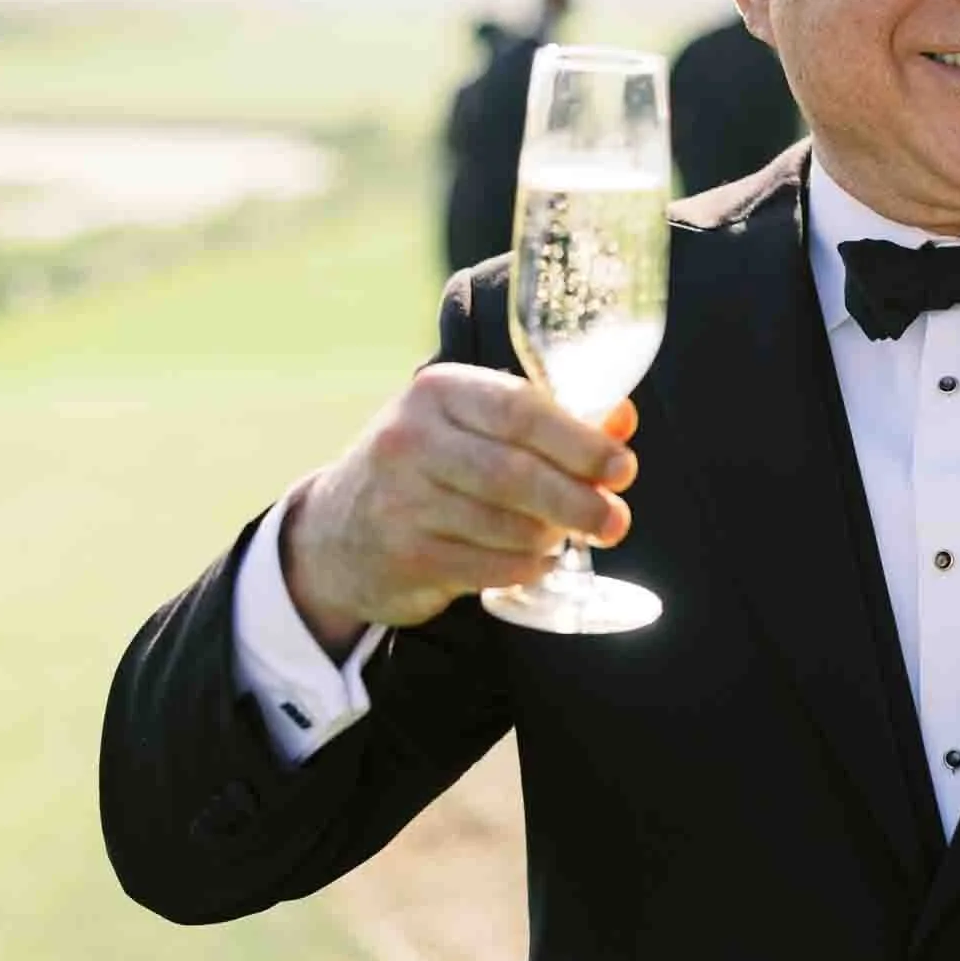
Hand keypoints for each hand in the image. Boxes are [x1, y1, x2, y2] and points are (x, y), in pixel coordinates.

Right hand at [281, 372, 638, 653]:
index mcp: (438, 392)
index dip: (580, 441)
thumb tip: (622, 419)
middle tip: (616, 521)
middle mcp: (411, 439)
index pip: (519, 410)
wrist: (336, 531)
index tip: (623, 467)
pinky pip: (488, 568)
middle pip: (514, 473)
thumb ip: (547, 420)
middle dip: (577, 500)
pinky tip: (535, 562)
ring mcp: (402, 500)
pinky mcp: (405, 556)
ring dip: (550, 537)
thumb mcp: (471, 426)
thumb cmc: (427, 467)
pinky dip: (524, 568)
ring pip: (505, 525)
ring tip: (566, 536)